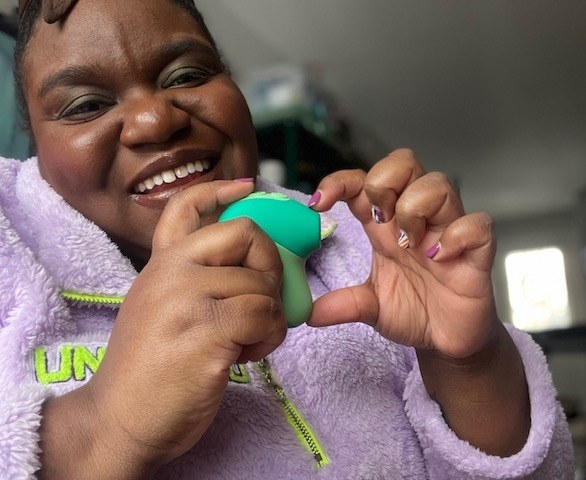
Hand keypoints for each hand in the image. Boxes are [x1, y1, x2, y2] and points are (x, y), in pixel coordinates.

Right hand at [39, 180, 287, 477]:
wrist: (118, 420)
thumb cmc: (149, 368)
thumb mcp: (160, 307)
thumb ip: (194, 279)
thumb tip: (251, 264)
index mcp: (160, 264)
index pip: (186, 207)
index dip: (222, 189)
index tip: (248, 187)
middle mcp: (170, 272)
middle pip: (247, 236)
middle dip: (270, 267)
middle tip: (263, 303)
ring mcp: (185, 299)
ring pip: (262, 285)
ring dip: (271, 317)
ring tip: (250, 342)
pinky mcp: (205, 332)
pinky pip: (264, 315)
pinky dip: (269, 337)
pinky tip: (248, 355)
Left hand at [307, 149, 499, 358]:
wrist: (448, 340)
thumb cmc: (414, 312)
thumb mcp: (371, 308)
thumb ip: (344, 304)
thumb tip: (309, 313)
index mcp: (386, 227)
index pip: (363, 182)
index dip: (339, 181)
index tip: (318, 203)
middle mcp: (417, 221)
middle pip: (404, 163)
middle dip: (384, 181)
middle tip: (379, 221)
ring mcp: (448, 232)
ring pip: (439, 184)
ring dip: (415, 208)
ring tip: (410, 245)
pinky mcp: (478, 253)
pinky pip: (477, 224)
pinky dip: (456, 236)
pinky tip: (439, 258)